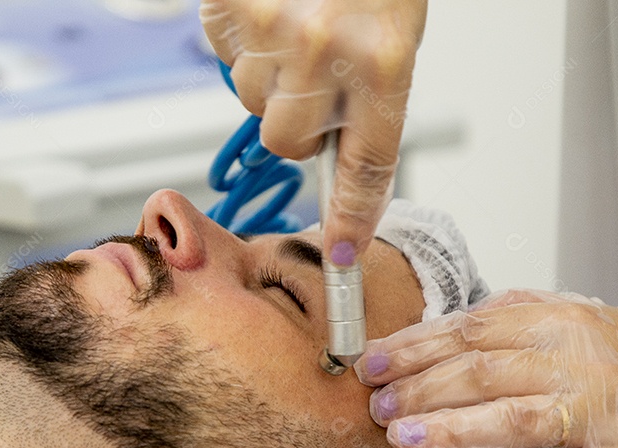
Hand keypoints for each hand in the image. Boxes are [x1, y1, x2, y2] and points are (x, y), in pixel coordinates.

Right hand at [201, 0, 427, 264]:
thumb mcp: (394, 30)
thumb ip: (367, 93)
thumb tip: (331, 155)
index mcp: (385, 59)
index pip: (367, 165)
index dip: (353, 215)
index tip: (346, 252)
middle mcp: (327, 50)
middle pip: (288, 140)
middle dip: (297, 120)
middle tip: (315, 75)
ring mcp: (273, 29)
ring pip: (252, 98)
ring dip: (270, 72)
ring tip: (295, 19)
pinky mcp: (229, 6)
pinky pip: (223, 51)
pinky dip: (241, 35)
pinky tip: (268, 2)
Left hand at [353, 290, 617, 447]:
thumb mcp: (585, 319)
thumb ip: (521, 315)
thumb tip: (453, 319)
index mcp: (562, 323)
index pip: (473, 330)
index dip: (417, 346)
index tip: (373, 363)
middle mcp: (579, 362)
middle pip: (484, 371)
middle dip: (421, 388)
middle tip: (377, 406)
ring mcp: (603, 414)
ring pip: (517, 417)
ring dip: (455, 430)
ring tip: (405, 438)